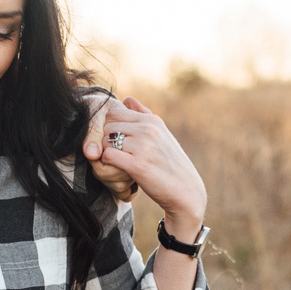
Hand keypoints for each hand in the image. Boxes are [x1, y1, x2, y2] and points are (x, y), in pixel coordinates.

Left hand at [89, 97, 206, 237]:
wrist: (185, 191)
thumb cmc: (170, 163)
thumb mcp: (161, 133)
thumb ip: (143, 114)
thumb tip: (127, 98)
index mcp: (152, 121)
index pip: (114, 113)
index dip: (109, 127)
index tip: (113, 141)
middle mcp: (148, 130)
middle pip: (107, 126)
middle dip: (104, 140)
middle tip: (111, 154)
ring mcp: (143, 147)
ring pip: (105, 141)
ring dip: (105, 153)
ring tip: (114, 163)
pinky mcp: (138, 166)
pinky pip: (108, 156)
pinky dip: (106, 164)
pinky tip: (115, 170)